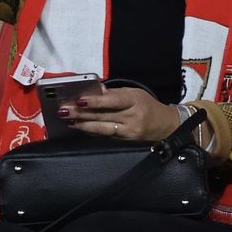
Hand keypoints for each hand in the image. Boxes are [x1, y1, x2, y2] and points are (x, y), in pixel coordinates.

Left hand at [61, 86, 181, 142]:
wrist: (168, 125)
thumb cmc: (148, 106)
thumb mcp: (135, 93)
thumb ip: (114, 93)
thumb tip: (94, 90)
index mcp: (135, 101)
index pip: (112, 101)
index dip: (95, 101)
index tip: (79, 100)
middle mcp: (133, 117)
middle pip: (103, 116)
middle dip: (81, 114)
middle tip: (64, 111)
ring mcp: (130, 132)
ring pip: (102, 129)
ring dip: (83, 125)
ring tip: (68, 121)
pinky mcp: (127, 142)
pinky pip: (107, 136)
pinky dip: (92, 132)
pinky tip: (80, 128)